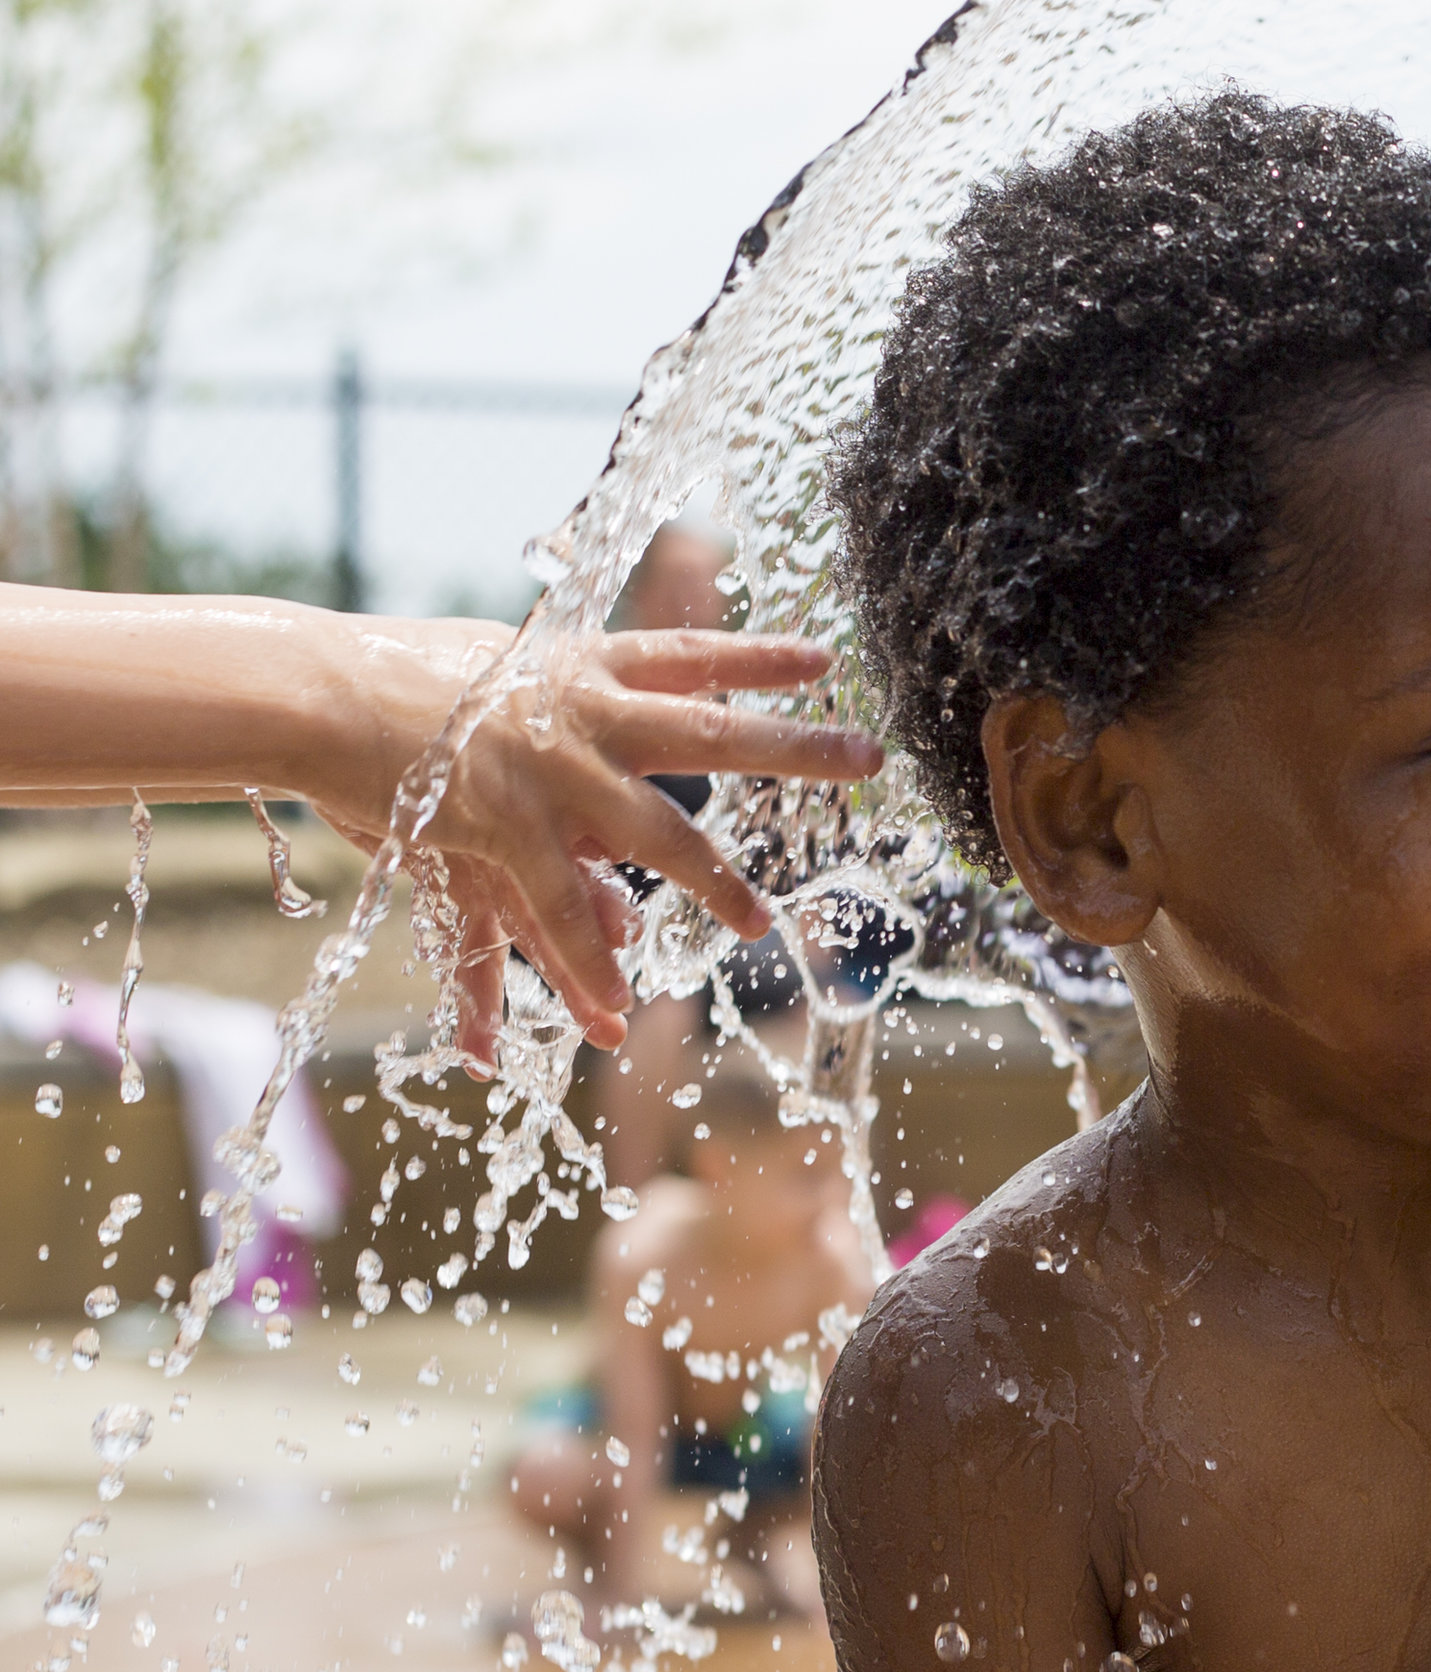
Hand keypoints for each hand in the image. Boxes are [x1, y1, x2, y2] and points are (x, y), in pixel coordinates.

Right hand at [308, 621, 883, 1065]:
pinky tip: (613, 1016)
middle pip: (713, 734)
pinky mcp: (507, 832)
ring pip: (661, 839)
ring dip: (716, 886)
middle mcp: (586, 720)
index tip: (824, 656)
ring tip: (762, 926)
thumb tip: (577, 740)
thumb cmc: (394, 676)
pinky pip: (559, 916)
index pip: (689, 656)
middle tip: (870, 756)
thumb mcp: (486, 672)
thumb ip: (545, 717)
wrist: (320, 692)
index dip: (759, 656)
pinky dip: (583, 969)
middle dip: (796, 747)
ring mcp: (555, 778)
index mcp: (582, 670)